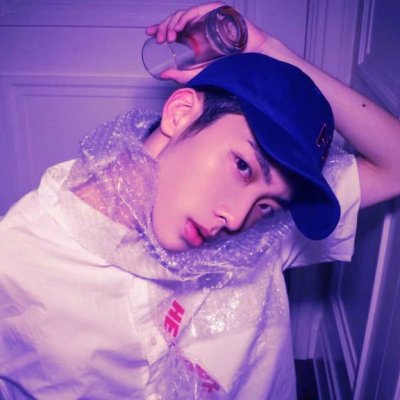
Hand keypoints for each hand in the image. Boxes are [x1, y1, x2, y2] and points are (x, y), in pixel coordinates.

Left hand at [145, 2, 270, 82]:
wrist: (250, 60)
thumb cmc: (228, 66)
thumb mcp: (198, 73)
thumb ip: (181, 75)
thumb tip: (162, 74)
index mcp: (195, 35)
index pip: (174, 28)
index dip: (160, 28)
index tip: (149, 33)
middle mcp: (199, 24)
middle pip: (176, 21)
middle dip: (163, 28)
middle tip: (158, 40)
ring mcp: (207, 17)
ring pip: (183, 15)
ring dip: (172, 24)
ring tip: (167, 37)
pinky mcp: (216, 11)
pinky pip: (197, 11)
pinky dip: (185, 18)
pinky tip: (178, 28)